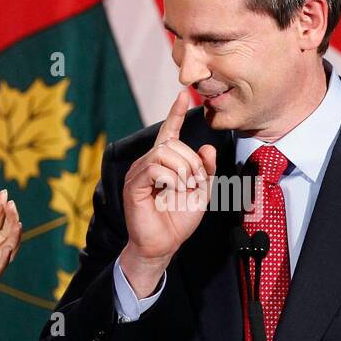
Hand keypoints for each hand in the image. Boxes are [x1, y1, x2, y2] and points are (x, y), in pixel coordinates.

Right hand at [119, 91, 217, 296]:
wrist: (163, 245)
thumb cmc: (178, 220)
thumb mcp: (201, 193)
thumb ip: (205, 171)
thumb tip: (207, 147)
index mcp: (164, 164)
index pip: (169, 132)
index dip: (175, 114)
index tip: (183, 95)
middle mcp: (148, 164)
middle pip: (172, 144)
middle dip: (191, 160)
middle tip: (196, 182)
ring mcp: (138, 174)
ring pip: (163, 153)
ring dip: (182, 170)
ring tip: (185, 188)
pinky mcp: (133, 186)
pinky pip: (154, 169)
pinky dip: (170, 179)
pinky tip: (172, 191)